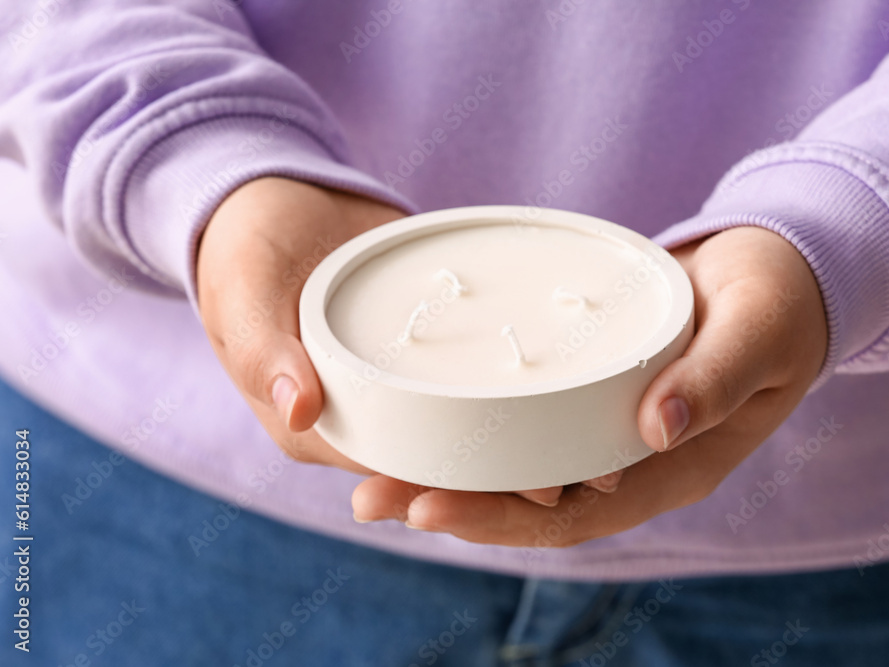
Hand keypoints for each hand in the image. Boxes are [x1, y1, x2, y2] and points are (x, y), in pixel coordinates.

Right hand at [195, 177, 594, 504]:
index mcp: (314, 428)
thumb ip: (264, 349)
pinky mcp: (421, 355)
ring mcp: (394, 389)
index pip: (398, 475)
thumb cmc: (246, 248)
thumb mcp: (243, 292)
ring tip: (607, 441)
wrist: (273, 199)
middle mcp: (358, 421)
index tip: (534, 491)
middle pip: (442, 464)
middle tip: (598, 471)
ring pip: (466, 432)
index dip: (464, 489)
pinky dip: (518, 390)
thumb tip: (298, 408)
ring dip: (529, 440)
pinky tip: (579, 386)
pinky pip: (472, 382)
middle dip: (514, 475)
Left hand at [351, 226, 827, 544]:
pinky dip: (475, 429)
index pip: (576, 516)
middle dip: (452, 504)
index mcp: (675, 467)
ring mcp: (610, 433)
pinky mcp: (591, 396)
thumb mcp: (757, 331)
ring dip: (450, 472)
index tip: (429, 507)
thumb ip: (714, 379)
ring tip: (370, 467)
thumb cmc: (777, 303)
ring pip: (519, 471)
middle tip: (369, 495)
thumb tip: (653, 428)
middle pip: (530, 505)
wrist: (781, 274)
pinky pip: (526, 426)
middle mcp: (634, 464)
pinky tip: (423, 420)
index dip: (502, 521)